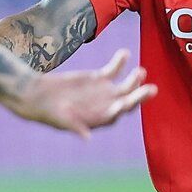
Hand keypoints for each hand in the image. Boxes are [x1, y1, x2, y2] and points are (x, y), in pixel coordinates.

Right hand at [9, 49, 154, 137]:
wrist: (39, 96)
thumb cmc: (48, 113)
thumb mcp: (60, 120)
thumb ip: (75, 127)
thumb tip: (87, 138)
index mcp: (99, 120)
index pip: (115, 115)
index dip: (120, 110)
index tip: (125, 104)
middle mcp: (106, 107)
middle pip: (127, 101)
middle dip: (139, 96)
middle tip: (151, 89)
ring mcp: (105, 92)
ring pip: (125, 86)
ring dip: (134, 79)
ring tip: (141, 71)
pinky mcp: (100, 79)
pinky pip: (114, 69)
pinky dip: (120, 62)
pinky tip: (125, 53)